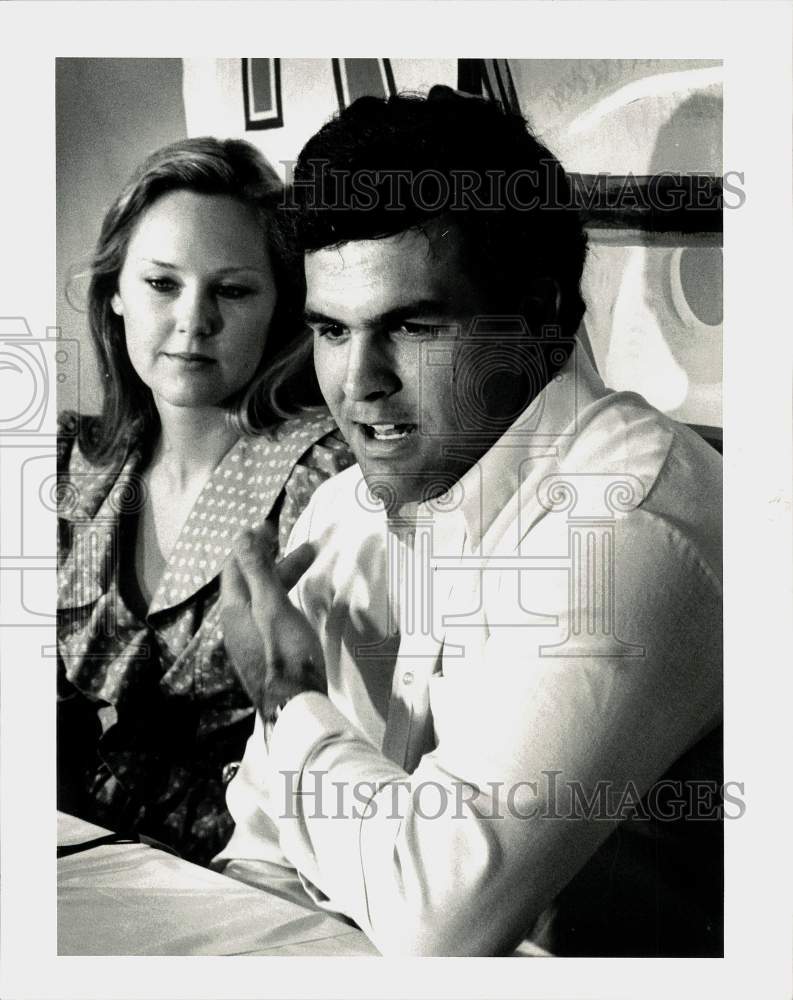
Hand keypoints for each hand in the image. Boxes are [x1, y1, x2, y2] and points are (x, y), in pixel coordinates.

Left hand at [220, 524, 326, 721]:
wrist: (295, 705)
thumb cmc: (285, 652)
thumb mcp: (272, 605)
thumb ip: (257, 570)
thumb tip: (241, 535)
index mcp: (234, 608)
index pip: (236, 565)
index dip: (252, 543)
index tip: (273, 527)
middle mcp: (235, 623)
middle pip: (252, 582)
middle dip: (277, 560)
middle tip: (307, 548)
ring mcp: (248, 640)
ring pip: (263, 599)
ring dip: (284, 579)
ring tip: (309, 569)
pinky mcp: (263, 653)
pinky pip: (268, 615)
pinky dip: (283, 599)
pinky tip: (297, 602)